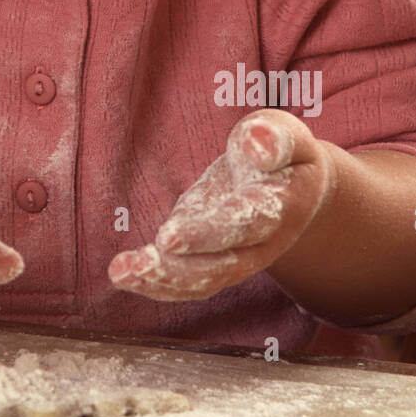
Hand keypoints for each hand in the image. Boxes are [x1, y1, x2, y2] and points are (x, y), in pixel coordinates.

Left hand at [107, 109, 335, 300]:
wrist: (294, 186)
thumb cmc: (284, 152)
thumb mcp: (286, 134)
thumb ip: (276, 138)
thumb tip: (257, 141)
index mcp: (280, 207)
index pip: (243, 224)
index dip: (208, 233)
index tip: (168, 237)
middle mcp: (260, 244)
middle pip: (221, 265)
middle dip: (178, 269)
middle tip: (139, 263)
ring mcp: (235, 257)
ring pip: (202, 281)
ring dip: (161, 281)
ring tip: (121, 273)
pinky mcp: (211, 258)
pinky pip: (188, 281)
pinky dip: (157, 283)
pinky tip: (126, 276)